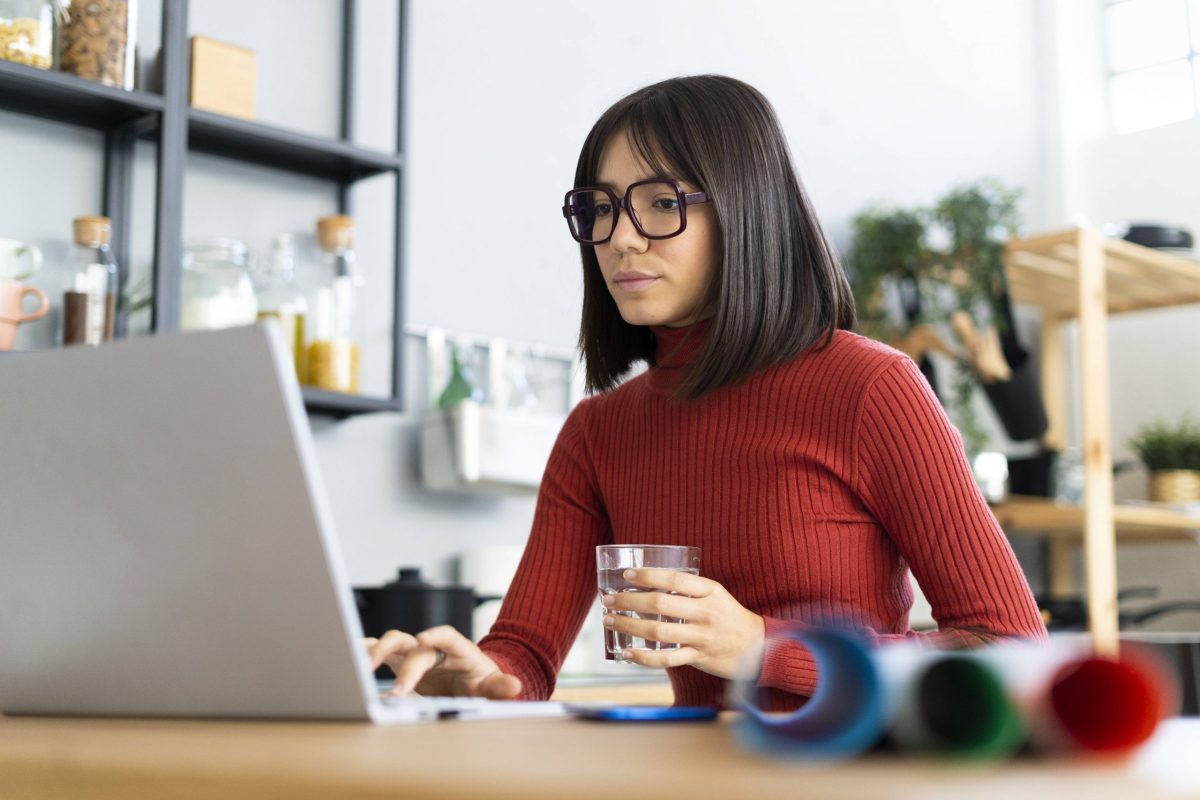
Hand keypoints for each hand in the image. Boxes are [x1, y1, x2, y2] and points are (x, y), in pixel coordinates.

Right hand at [366, 625, 522, 698]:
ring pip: (391, 642)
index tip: (423, 639)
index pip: (448, 636)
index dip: (436, 634)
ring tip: (361, 669)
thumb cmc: (478, 681)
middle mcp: (431, 648)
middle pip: (413, 645)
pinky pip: (377, 652)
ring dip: (376, 652)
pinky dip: (363, 654)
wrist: (468, 680)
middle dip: (404, 667)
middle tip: (398, 691)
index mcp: (456, 650)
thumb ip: (500, 687)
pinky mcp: (398, 661)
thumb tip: (515, 686)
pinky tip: (350, 664)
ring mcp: (413, 652)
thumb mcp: (491, 686)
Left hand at [602, 568, 764, 679]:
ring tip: (610, 619)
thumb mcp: (715, 595)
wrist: (758, 646)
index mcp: (711, 591)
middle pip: (661, 604)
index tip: (626, 575)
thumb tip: (647, 584)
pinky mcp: (699, 658)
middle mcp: (706, 613)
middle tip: (608, 598)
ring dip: (629, 625)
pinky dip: (644, 657)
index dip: (648, 576)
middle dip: (629, 600)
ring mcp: (703, 637)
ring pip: (659, 631)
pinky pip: (667, 659)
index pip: (675, 580)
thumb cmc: (729, 617)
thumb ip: (688, 590)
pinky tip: (627, 652)